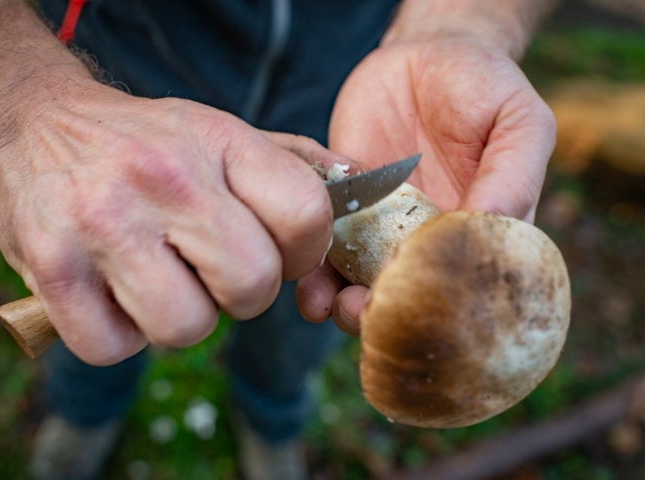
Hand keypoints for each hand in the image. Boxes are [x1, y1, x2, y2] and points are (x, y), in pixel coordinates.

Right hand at [0, 83, 350, 364]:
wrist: (35, 123)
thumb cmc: (145, 142)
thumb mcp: (220, 131)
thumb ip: (294, 161)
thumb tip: (363, 183)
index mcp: (220, 142)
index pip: (306, 218)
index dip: (305, 255)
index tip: (279, 253)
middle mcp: (165, 179)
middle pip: (252, 287)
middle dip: (242, 295)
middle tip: (210, 271)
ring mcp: (104, 224)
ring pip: (185, 328)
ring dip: (178, 318)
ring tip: (156, 279)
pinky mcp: (50, 267)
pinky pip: (114, 348)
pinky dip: (119, 334)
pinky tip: (110, 294)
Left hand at [297, 35, 555, 332]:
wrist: (422, 56)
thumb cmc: (482, 86)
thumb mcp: (518, 119)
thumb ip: (514, 174)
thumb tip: (491, 227)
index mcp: (481, 232)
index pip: (466, 286)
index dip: (443, 306)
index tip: (419, 311)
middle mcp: (432, 240)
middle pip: (412, 297)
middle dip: (387, 314)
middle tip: (364, 313)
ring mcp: (386, 229)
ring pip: (365, 284)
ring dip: (345, 304)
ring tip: (330, 305)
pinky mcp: (349, 212)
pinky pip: (330, 251)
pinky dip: (317, 273)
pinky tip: (309, 283)